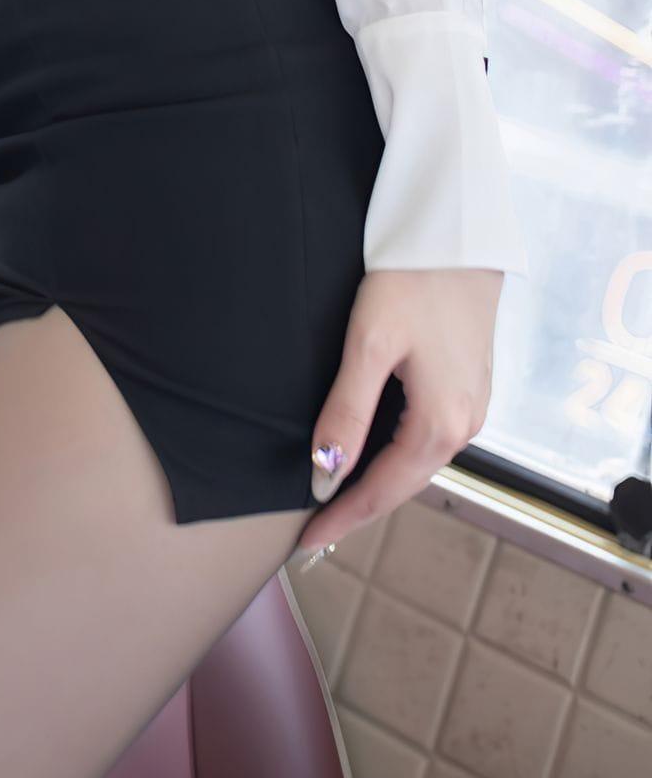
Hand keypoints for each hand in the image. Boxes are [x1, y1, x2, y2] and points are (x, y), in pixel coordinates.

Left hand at [290, 265, 500, 558]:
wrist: (458, 236)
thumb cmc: (411, 282)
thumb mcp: (369, 345)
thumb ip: (346, 411)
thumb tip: (325, 472)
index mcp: (441, 424)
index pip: (382, 490)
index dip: (342, 517)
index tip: (306, 541)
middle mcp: (465, 426)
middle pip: (403, 483)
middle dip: (359, 506)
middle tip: (315, 526)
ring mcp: (472, 407)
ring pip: (417, 462)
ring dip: (378, 481)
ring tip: (336, 494)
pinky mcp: (469, 387)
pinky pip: (427, 437)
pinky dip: (396, 453)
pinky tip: (371, 450)